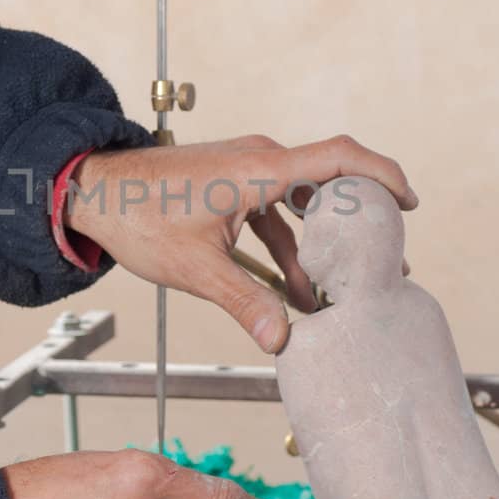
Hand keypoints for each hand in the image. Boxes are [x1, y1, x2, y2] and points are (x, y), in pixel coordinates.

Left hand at [65, 135, 415, 352]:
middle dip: (356, 224)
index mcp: (259, 168)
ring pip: (298, 206)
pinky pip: (272, 212)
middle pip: (327, 183)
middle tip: (383, 262)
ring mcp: (244, 170)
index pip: (339, 159)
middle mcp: (259, 159)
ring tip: (334, 295)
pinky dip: (286, 246)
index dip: (382, 175)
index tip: (409, 202)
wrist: (89, 192)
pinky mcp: (229, 184)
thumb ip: (245, 302)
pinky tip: (290, 290)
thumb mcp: (196, 268)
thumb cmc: (138, 216)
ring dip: (316, 247)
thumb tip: (282, 339)